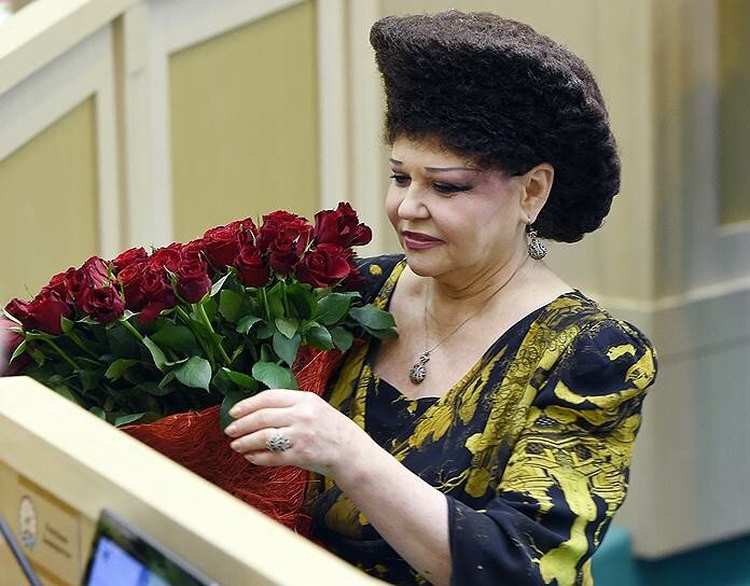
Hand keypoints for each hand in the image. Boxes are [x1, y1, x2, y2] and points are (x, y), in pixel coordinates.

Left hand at [223, 389, 365, 476]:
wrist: (351, 451)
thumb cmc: (331, 428)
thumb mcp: (314, 406)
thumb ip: (291, 404)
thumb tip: (258, 408)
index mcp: (305, 399)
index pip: (268, 397)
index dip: (247, 404)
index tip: (234, 411)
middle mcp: (302, 415)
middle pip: (262, 417)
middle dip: (241, 424)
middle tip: (230, 430)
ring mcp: (301, 436)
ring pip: (263, 437)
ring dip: (245, 442)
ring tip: (235, 445)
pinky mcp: (300, 455)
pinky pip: (271, 456)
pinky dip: (257, 457)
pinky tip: (250, 456)